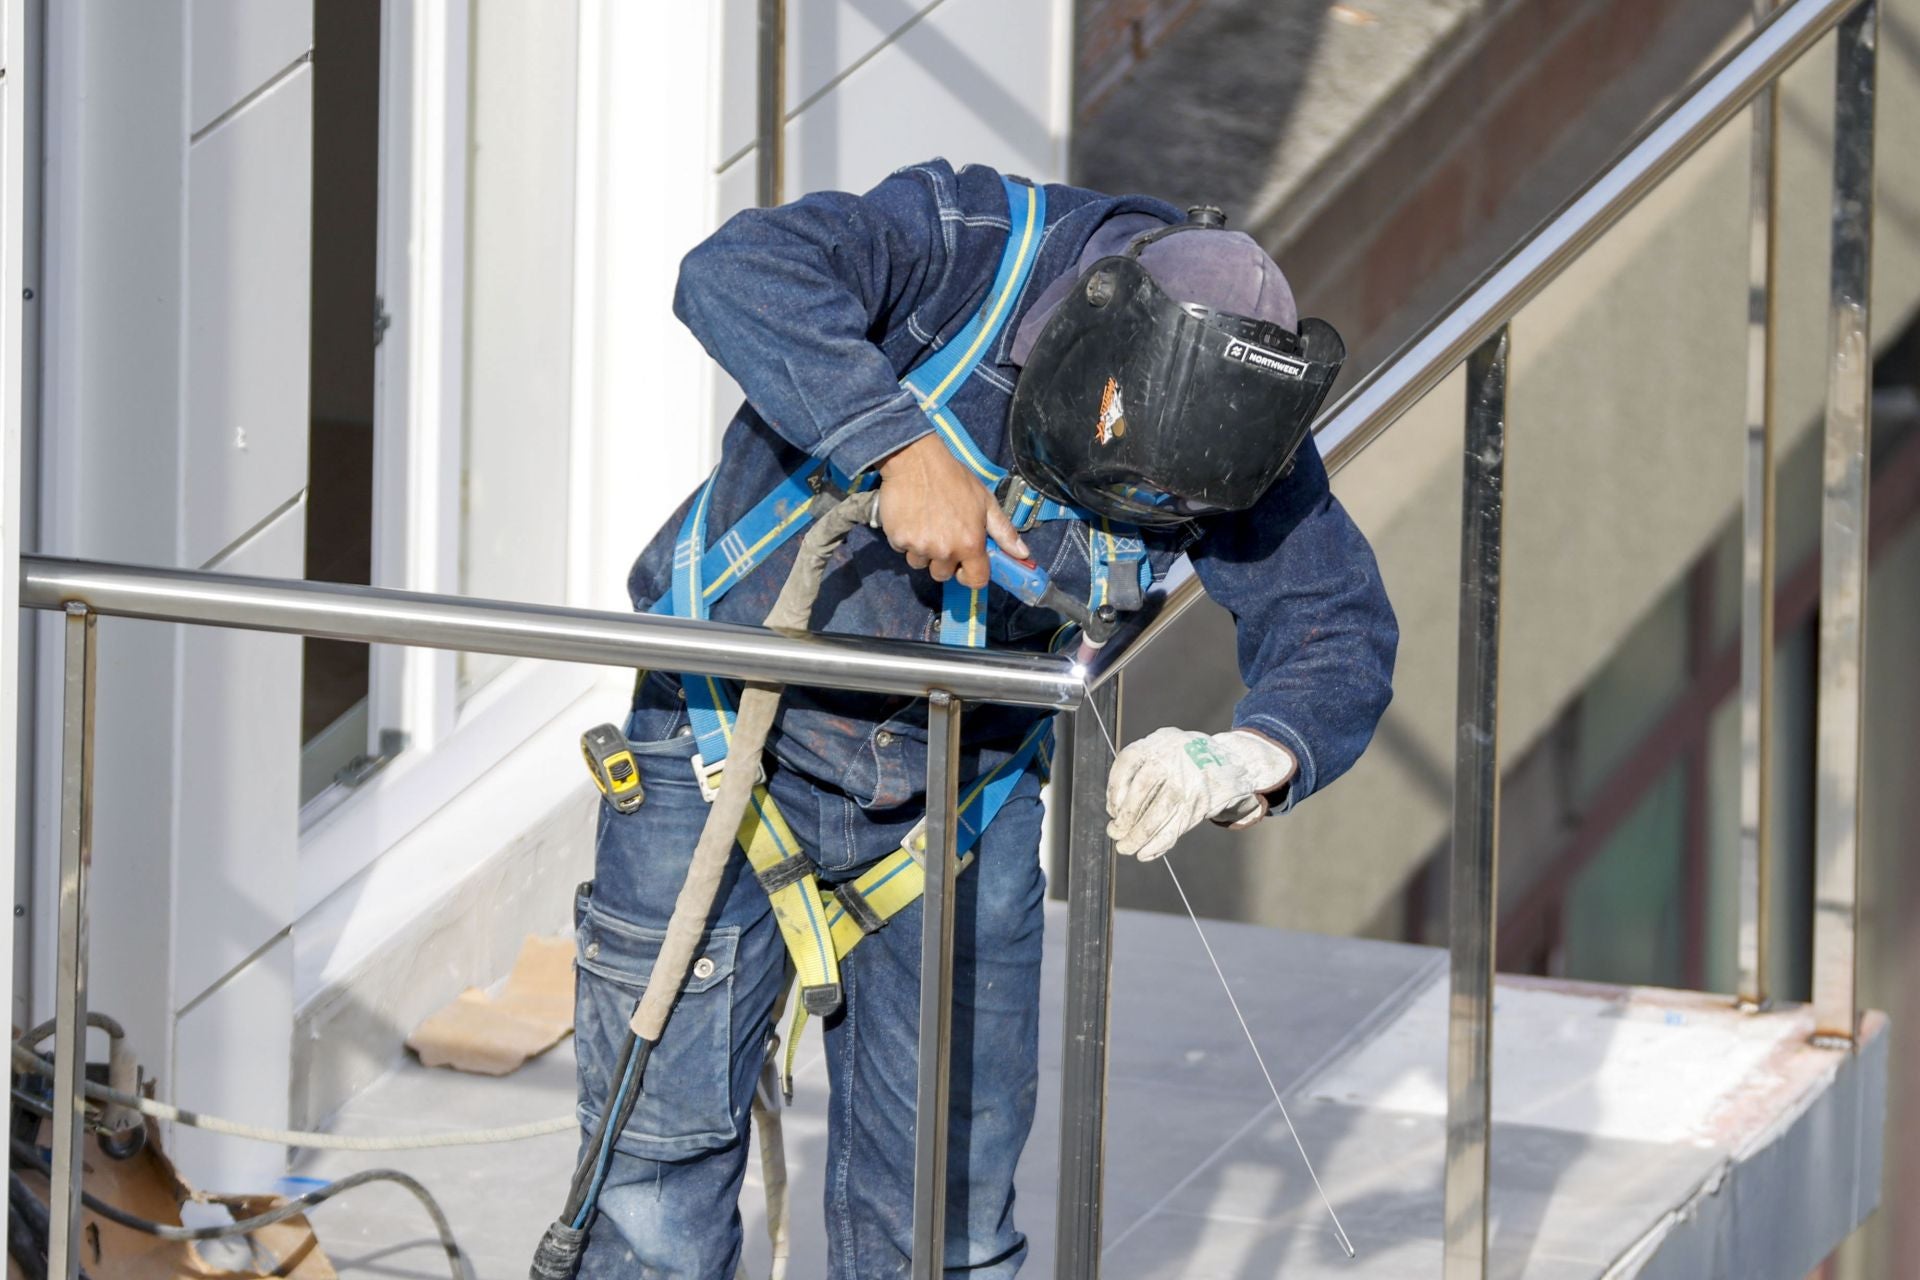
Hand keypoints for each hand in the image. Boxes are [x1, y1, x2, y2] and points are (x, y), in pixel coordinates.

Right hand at [875, 435, 1027, 588]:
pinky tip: (911, 517)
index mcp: (970, 544)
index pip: (975, 580)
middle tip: (942, 534)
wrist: (916, 460)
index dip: (971, 576)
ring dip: (923, 550)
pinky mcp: (898, 539)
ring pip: (920, 563)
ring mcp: (920, 546)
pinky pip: (902, 549)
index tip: (965, 567)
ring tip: (925, 523)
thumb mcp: (985, 501)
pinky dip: (905, 538)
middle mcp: (945, 550)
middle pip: (943, 575)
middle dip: (944, 561)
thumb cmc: (953, 478)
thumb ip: (1004, 531)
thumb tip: (1022, 553)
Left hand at [1105, 728, 1295, 860]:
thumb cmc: (1185, 758)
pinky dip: (1158, 845)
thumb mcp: (1164, 748)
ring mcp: (1189, 782)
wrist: (1232, 760)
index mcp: (1159, 741)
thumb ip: (1141, 768)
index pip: (1127, 762)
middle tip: (1115, 834)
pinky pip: (1175, 828)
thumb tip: (1116, 811)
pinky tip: (1145, 853)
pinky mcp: (1200, 803)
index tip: (1112, 810)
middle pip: (1141, 792)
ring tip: (1126, 848)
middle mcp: (1174, 759)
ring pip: (1157, 815)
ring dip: (1138, 837)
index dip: (1114, 790)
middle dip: (1125, 819)